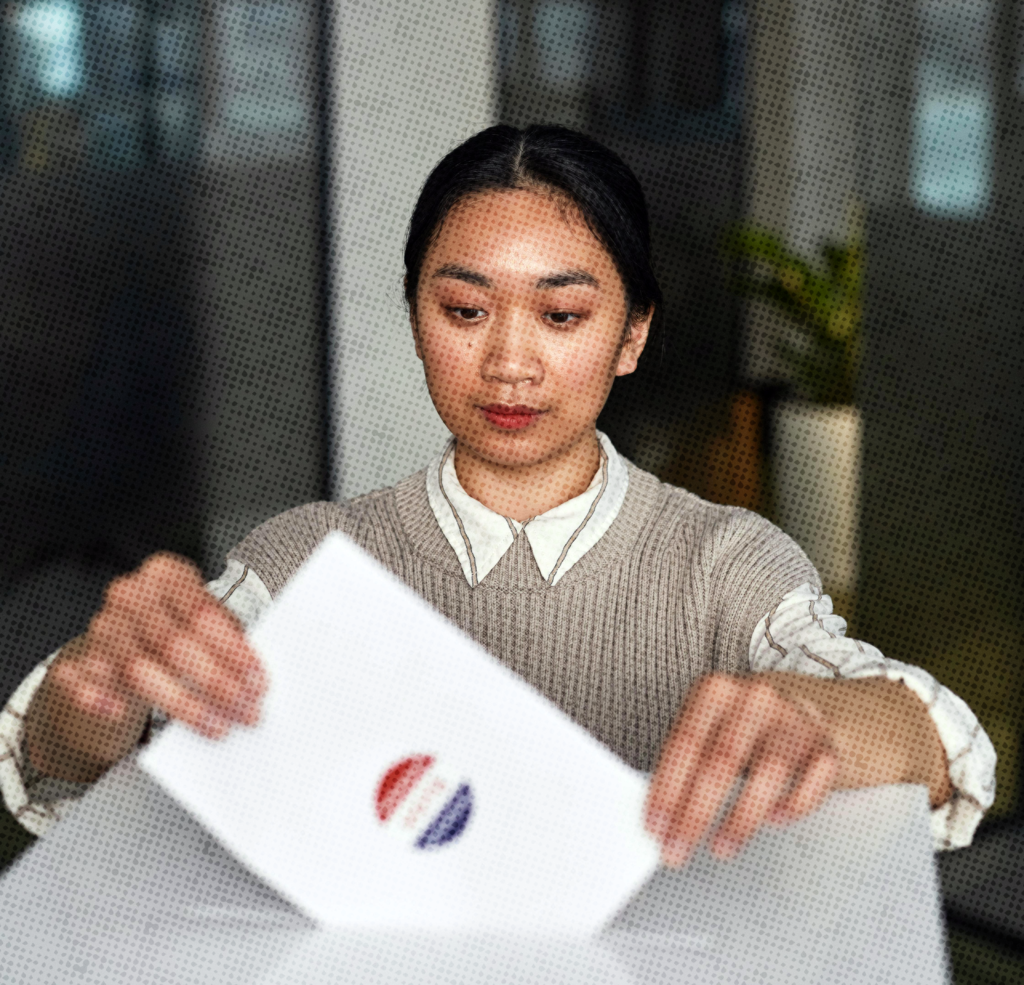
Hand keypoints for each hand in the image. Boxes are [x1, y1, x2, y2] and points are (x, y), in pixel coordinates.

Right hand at [25, 553, 266, 782]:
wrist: (130, 635)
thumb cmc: (181, 627)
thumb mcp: (208, 621)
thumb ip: (228, 640)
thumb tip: (254, 680)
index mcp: (166, 573)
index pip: (201, 613)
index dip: (232, 651)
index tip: (258, 683)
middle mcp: (130, 594)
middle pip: (173, 643)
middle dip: (215, 683)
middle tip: (246, 712)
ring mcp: (100, 627)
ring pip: (138, 669)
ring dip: (181, 703)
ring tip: (216, 726)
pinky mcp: (76, 660)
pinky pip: (83, 683)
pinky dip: (100, 698)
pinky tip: (121, 713)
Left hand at [644, 673, 838, 865]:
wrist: (805, 706)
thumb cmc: (743, 723)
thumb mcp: (709, 726)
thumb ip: (686, 761)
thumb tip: (661, 815)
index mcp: (716, 690)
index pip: (686, 741)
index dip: (668, 787)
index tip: (656, 826)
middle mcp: (756, 699)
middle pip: (723, 759)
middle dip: (696, 812)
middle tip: (678, 849)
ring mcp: (796, 721)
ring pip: (769, 772)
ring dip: (741, 818)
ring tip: (719, 848)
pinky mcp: (827, 746)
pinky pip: (813, 782)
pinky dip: (793, 805)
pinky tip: (773, 820)